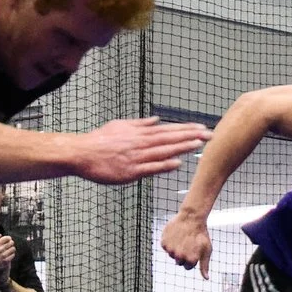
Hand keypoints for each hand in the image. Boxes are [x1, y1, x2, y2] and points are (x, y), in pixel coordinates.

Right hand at [0, 234, 16, 273]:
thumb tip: (0, 235)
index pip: (7, 238)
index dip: (9, 238)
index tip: (8, 239)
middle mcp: (0, 249)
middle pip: (11, 242)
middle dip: (11, 243)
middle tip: (9, 244)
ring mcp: (3, 255)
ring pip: (13, 248)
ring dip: (12, 248)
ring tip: (9, 249)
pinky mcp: (6, 260)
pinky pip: (13, 254)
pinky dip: (12, 254)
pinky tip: (9, 254)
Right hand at [68, 117, 209, 184]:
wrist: (81, 153)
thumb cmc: (99, 140)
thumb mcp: (120, 125)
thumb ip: (140, 124)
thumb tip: (156, 120)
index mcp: (139, 133)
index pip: (168, 130)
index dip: (186, 129)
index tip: (202, 128)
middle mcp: (140, 143)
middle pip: (170, 139)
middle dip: (191, 136)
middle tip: (210, 135)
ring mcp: (136, 157)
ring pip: (163, 151)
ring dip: (182, 147)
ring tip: (199, 145)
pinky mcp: (129, 171)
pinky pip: (149, 168)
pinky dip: (164, 165)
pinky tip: (177, 164)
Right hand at [160, 211, 213, 277]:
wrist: (191, 218)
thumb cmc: (201, 234)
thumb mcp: (207, 250)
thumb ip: (205, 265)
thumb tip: (206, 278)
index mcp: (190, 260)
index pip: (188, 267)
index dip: (192, 258)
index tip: (194, 249)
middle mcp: (179, 257)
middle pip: (179, 262)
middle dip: (183, 254)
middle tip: (188, 243)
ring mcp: (170, 250)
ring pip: (172, 255)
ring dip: (176, 248)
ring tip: (183, 238)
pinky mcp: (164, 243)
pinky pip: (166, 247)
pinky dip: (170, 242)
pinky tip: (176, 235)